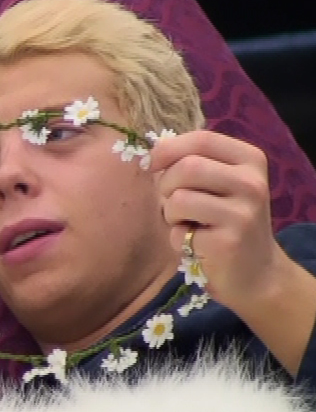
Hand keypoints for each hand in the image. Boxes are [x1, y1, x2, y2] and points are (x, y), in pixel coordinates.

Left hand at [149, 130, 286, 310]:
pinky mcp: (228, 242)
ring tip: (187, 224)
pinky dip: (176, 239)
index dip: (168, 149)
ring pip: (178, 199)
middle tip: (173, 203)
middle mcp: (252, 183)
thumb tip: (154, 148)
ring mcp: (243, 213)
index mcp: (250, 160)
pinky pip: (178, 232)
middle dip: (166, 185)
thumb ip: (192, 162)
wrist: (257, 273)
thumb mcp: (218, 184)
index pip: (202, 139)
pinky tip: (197, 245)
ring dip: (169, 214)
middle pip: (187, 167)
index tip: (153, 165)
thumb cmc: (226, 222)